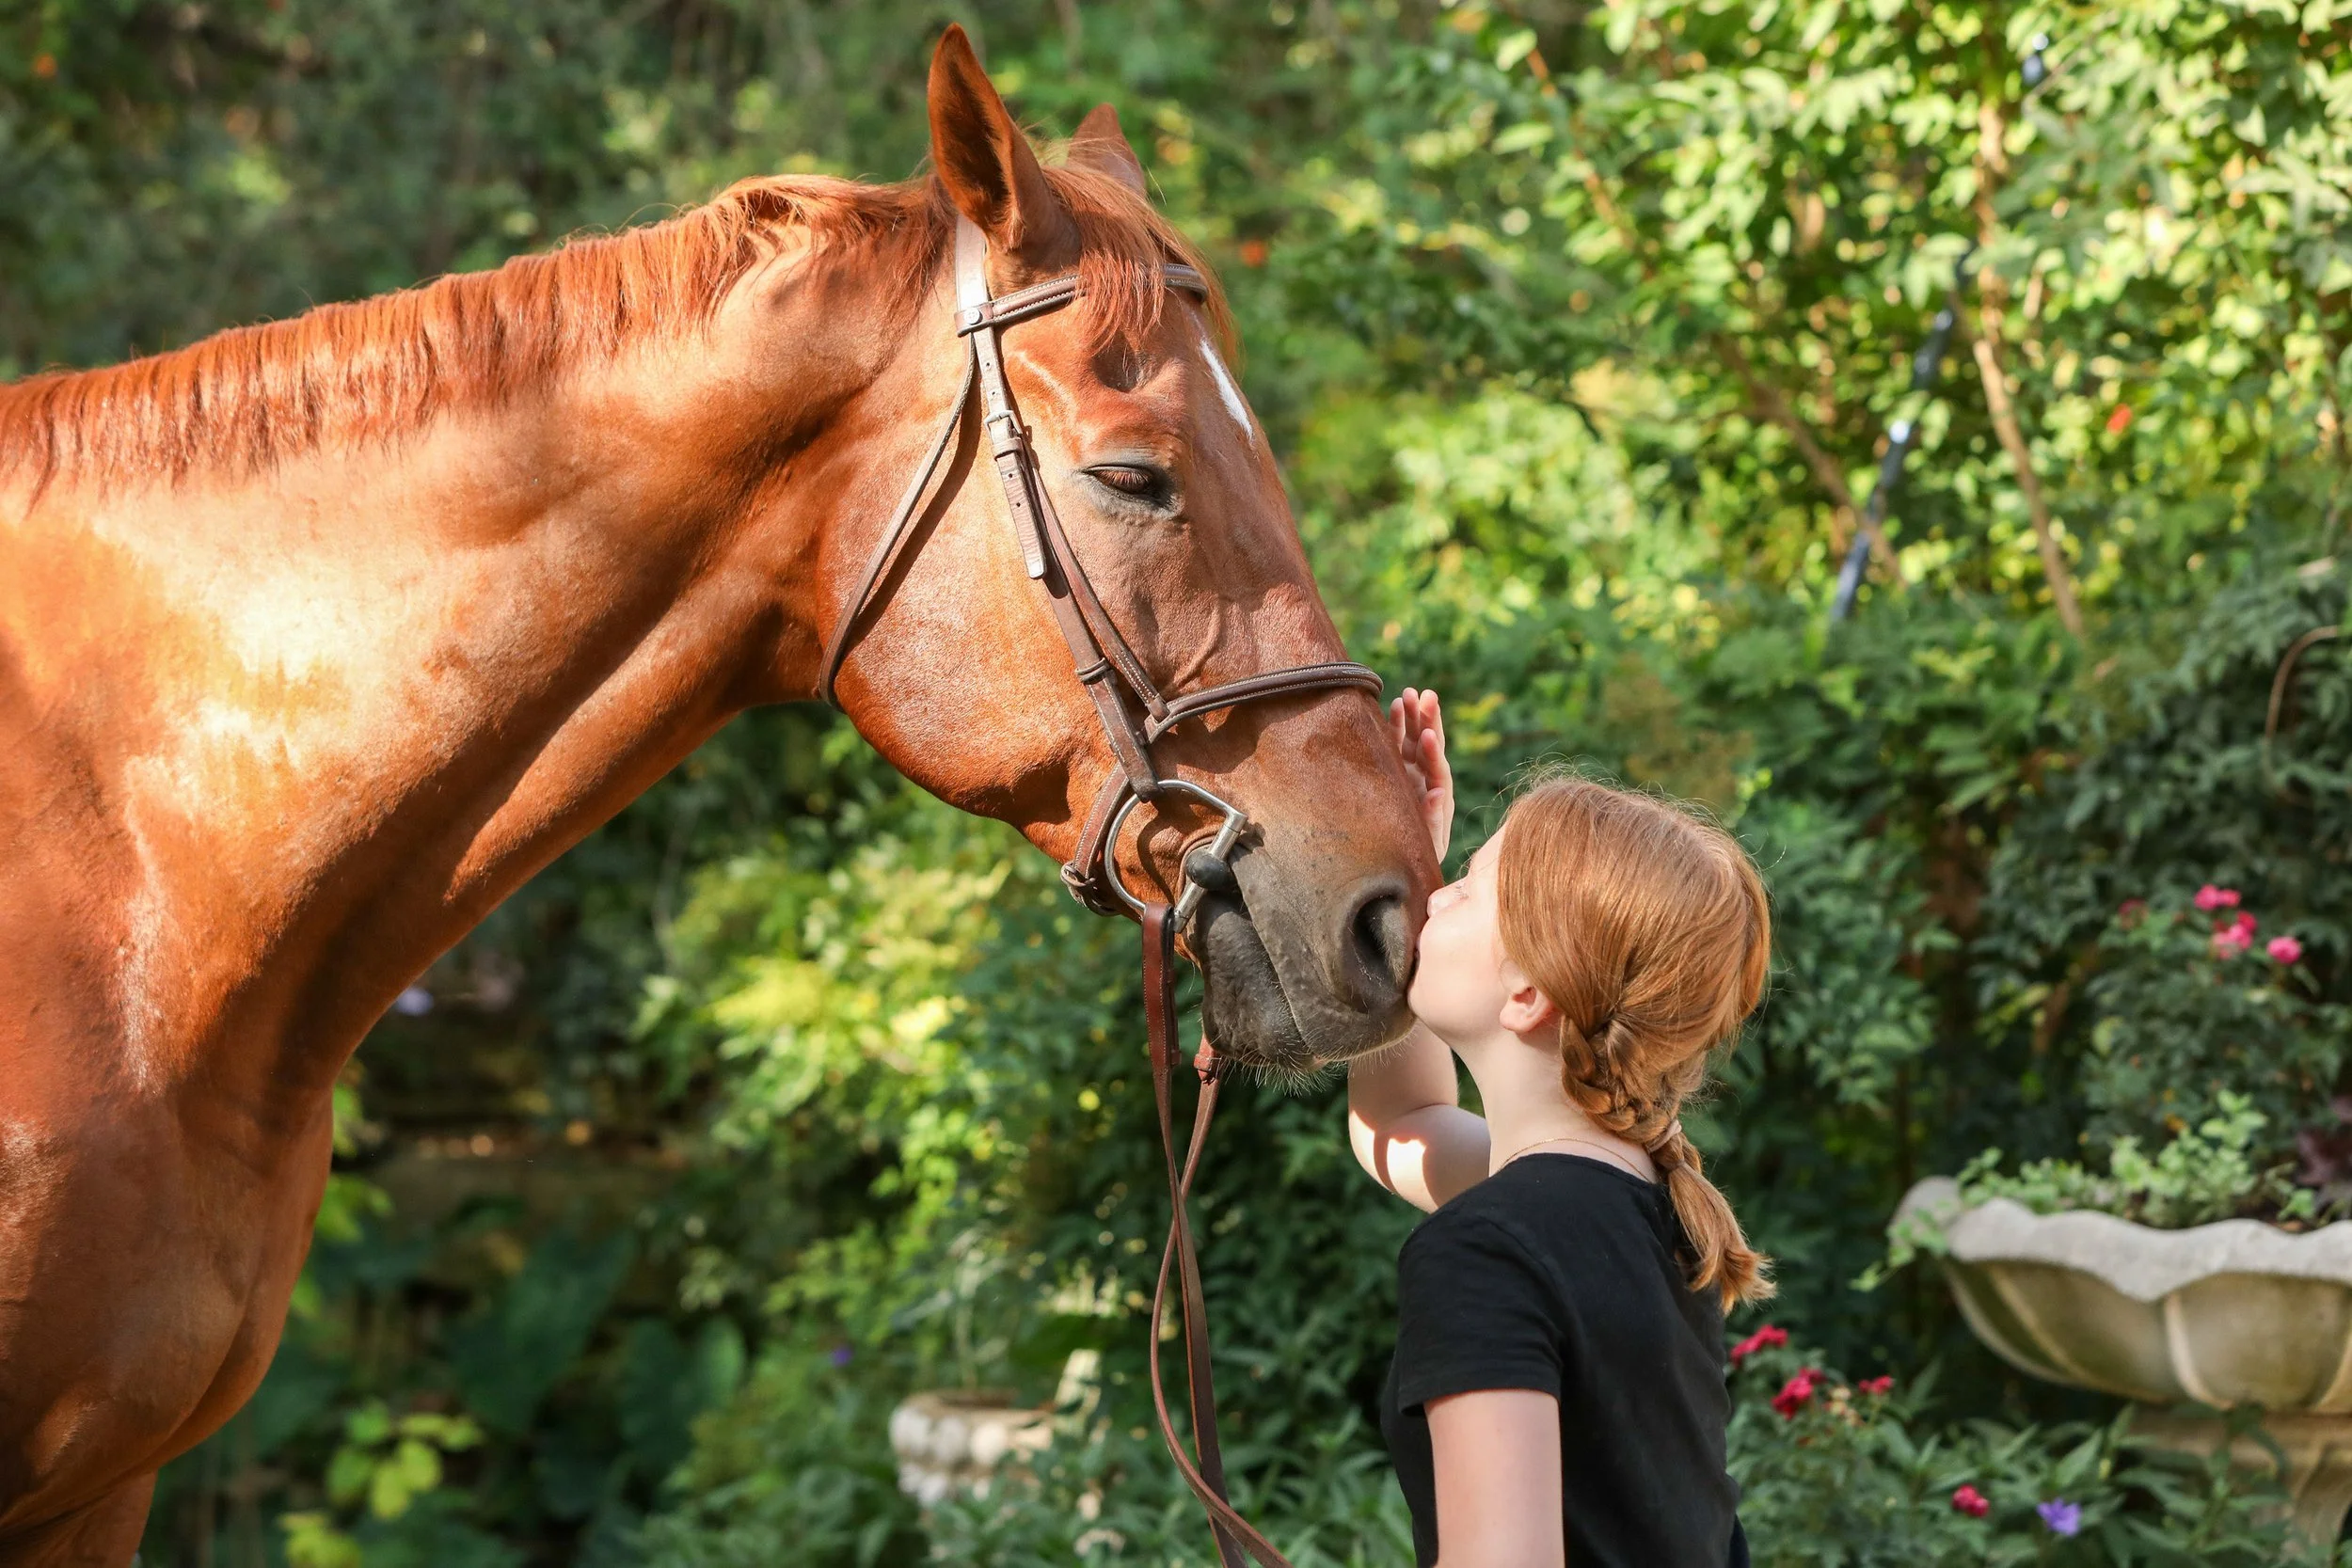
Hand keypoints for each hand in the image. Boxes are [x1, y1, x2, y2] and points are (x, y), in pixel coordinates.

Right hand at [1389, 686, 1452, 862]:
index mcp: (1438, 794)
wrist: (1408, 863)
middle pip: (1428, 745)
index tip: (1427, 733)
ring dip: (1411, 717)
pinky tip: (1393, 705)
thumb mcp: (1430, 842)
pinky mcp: (1397, 772)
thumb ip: (1434, 818)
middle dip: (1427, 720)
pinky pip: (1397, 745)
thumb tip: (1438, 793)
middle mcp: (1427, 778)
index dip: (1432, 751)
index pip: (1437, 767)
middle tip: (1426, 695)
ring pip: (1412, 739)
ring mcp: (1412, 772)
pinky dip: (1395, 727)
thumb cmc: (1421, 855)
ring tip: (1408, 694)